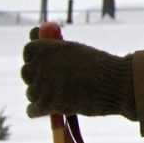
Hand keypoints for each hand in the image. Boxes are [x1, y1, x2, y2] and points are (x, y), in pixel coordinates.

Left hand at [21, 36, 136, 119]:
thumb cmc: (102, 66)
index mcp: (48, 48)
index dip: (37, 58)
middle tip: (54, 83)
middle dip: (37, 78)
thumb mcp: (76, 49)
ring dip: (43, 96)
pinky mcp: (46, 104)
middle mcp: (41, 64)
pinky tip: (51, 109)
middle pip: (26, 73)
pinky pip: (32, 110)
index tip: (47, 64)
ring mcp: (42, 85)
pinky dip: (39, 111)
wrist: (117, 85)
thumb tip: (33, 31)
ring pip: (31, 93)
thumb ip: (52, 43)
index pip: (28, 51)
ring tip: (62, 96)